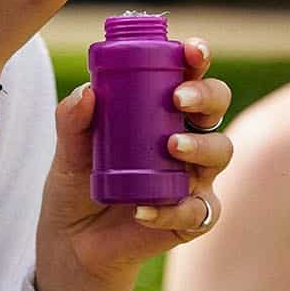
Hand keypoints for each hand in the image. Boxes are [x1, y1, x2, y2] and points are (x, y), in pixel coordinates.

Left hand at [34, 38, 234, 290]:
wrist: (72, 239)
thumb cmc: (78, 181)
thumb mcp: (68, 148)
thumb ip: (72, 119)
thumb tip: (87, 93)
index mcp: (160, 111)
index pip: (188, 76)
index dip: (197, 58)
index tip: (191, 50)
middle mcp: (187, 138)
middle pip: (217, 107)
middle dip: (206, 96)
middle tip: (178, 99)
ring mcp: (194, 177)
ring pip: (221, 152)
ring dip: (200, 145)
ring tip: (172, 146)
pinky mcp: (191, 217)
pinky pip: (199, 210)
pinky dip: (173, 208)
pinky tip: (144, 210)